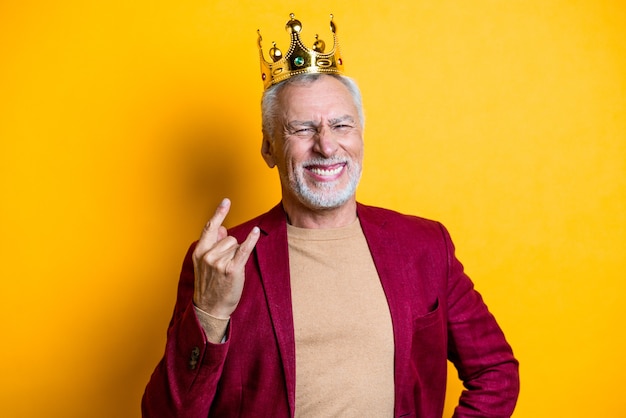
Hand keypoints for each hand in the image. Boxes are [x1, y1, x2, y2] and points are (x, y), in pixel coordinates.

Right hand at [192, 198, 259, 317]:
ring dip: (236, 255)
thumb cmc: (210, 286)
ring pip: (236, 245)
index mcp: (199, 252)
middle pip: (229, 237)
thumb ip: (212, 244)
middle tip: (225, 266)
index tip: (226, 201)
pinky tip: (256, 232)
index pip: (210, 227)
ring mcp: (219, 262)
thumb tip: (223, 227)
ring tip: (229, 271)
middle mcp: (207, 255)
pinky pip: (244, 249)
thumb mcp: (204, 264)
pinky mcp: (232, 269)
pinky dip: (251, 240)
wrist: (210, 309)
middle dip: (231, 248)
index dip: (219, 213)